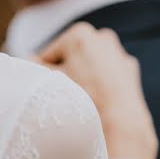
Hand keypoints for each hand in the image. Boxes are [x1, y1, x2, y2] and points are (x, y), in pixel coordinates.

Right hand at [34, 22, 157, 158]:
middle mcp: (103, 38)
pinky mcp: (130, 71)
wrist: (119, 125)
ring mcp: (119, 54)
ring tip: (78, 101)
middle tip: (60, 95)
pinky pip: (108, 76)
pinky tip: (96, 102)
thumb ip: (35, 66)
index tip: (43, 89)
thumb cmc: (81, 100)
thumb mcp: (50, 82)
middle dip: (65, 73)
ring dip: (83, 78)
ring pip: (90, 66)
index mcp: (80, 34)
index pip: (49, 55)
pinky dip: (101, 85)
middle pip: (71, 57)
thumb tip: (28, 58)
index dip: (42, 73)